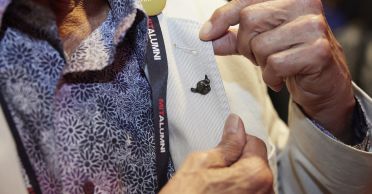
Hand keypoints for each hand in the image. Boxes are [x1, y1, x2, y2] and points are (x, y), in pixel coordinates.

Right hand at [160, 114, 273, 193]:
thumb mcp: (201, 164)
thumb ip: (227, 143)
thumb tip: (236, 123)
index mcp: (256, 174)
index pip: (255, 142)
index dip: (235, 143)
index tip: (221, 152)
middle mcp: (267, 192)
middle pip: (256, 164)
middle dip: (238, 164)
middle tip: (214, 175)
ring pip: (253, 181)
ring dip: (238, 181)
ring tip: (216, 191)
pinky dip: (238, 193)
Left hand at [199, 0, 354, 142]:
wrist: (323, 83)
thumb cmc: (291, 57)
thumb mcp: (258, 43)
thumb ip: (234, 38)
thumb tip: (207, 36)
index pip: (246, 0)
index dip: (223, 16)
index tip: (206, 34)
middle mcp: (304, 3)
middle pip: (250, 21)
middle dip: (246, 45)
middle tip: (259, 56)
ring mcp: (313, 26)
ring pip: (260, 44)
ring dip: (261, 63)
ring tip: (275, 66)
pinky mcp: (318, 50)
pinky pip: (275, 64)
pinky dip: (272, 77)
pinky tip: (281, 78)